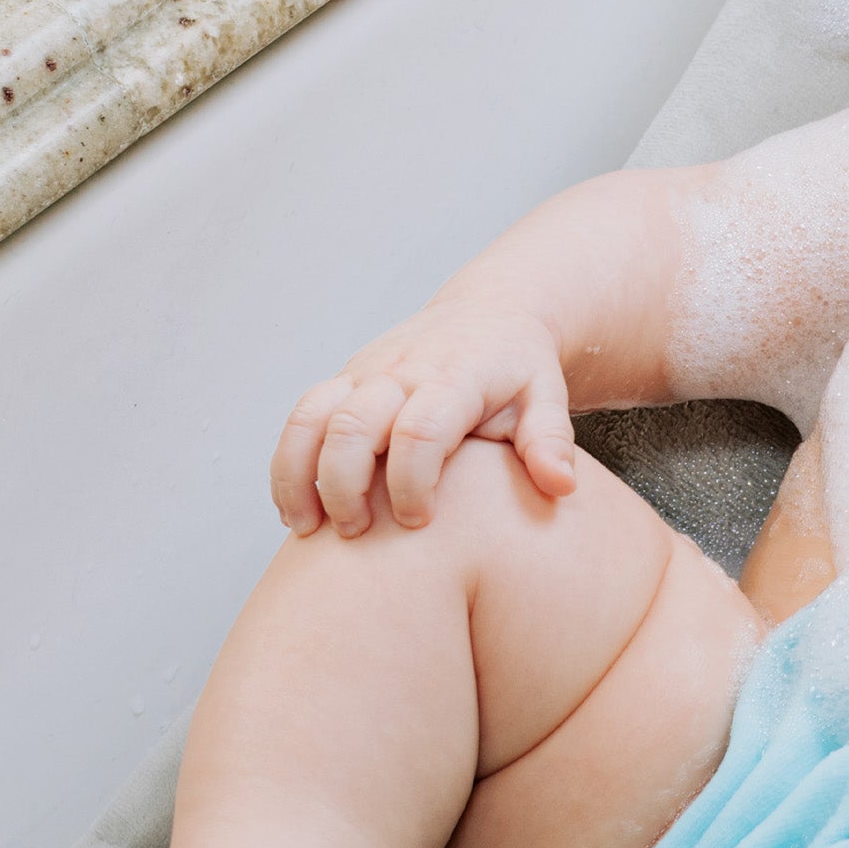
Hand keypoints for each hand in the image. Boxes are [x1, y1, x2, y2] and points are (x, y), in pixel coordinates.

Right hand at [270, 297, 575, 535]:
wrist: (491, 314)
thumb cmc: (519, 368)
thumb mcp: (546, 396)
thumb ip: (549, 441)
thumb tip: (560, 488)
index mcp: (456, 375)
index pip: (419, 430)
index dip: (411, 483)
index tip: (419, 523)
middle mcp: (403, 370)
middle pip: (353, 425)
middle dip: (345, 485)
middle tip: (358, 533)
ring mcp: (366, 372)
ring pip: (311, 417)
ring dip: (300, 475)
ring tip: (308, 530)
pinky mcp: (344, 380)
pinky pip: (300, 418)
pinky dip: (288, 464)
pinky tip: (297, 510)